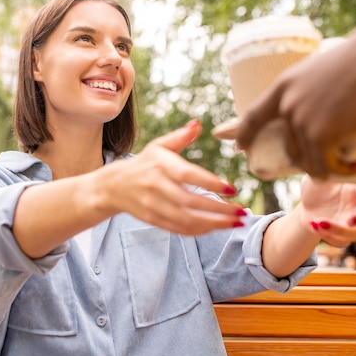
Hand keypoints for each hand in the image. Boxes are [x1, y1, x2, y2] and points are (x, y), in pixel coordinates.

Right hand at [105, 120, 245, 234]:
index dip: (210, 183)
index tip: (232, 189)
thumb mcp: (159, 146)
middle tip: (242, 212)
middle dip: (219, 210)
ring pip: (187, 219)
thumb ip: (180, 137)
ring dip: (214, 224)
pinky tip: (216, 228)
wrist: (114, 185)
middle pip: (191, 202)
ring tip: (235, 223)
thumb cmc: (145, 163)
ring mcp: (154, 205)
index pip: (188, 176)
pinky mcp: (153, 219)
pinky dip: (199, 231)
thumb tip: (198, 124)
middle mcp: (157, 187)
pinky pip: (179, 228)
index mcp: (161, 165)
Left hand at [235, 19, 355, 179]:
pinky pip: (326, 165)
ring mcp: (301, 122)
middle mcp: (287, 106)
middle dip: (305, 159)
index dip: (244, 133)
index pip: (254, 115)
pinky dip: (343, 171)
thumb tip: (324, 107)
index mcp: (284, 85)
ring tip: (351, 166)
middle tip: (328, 162)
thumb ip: (314, 90)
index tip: (239, 146)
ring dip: (329, 167)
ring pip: (308, 159)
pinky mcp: (320, 136)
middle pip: (289, 146)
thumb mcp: (324, 69)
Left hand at [297, 175, 355, 246]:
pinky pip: (342, 243)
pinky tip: (314, 225)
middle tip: (349, 220)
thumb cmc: (316, 186)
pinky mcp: (342, 236)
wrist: (306, 206)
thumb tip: (328, 163)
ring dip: (339, 230)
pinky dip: (328, 237)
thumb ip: (324, 171)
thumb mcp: (317, 176)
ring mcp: (352, 223)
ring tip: (319, 222)